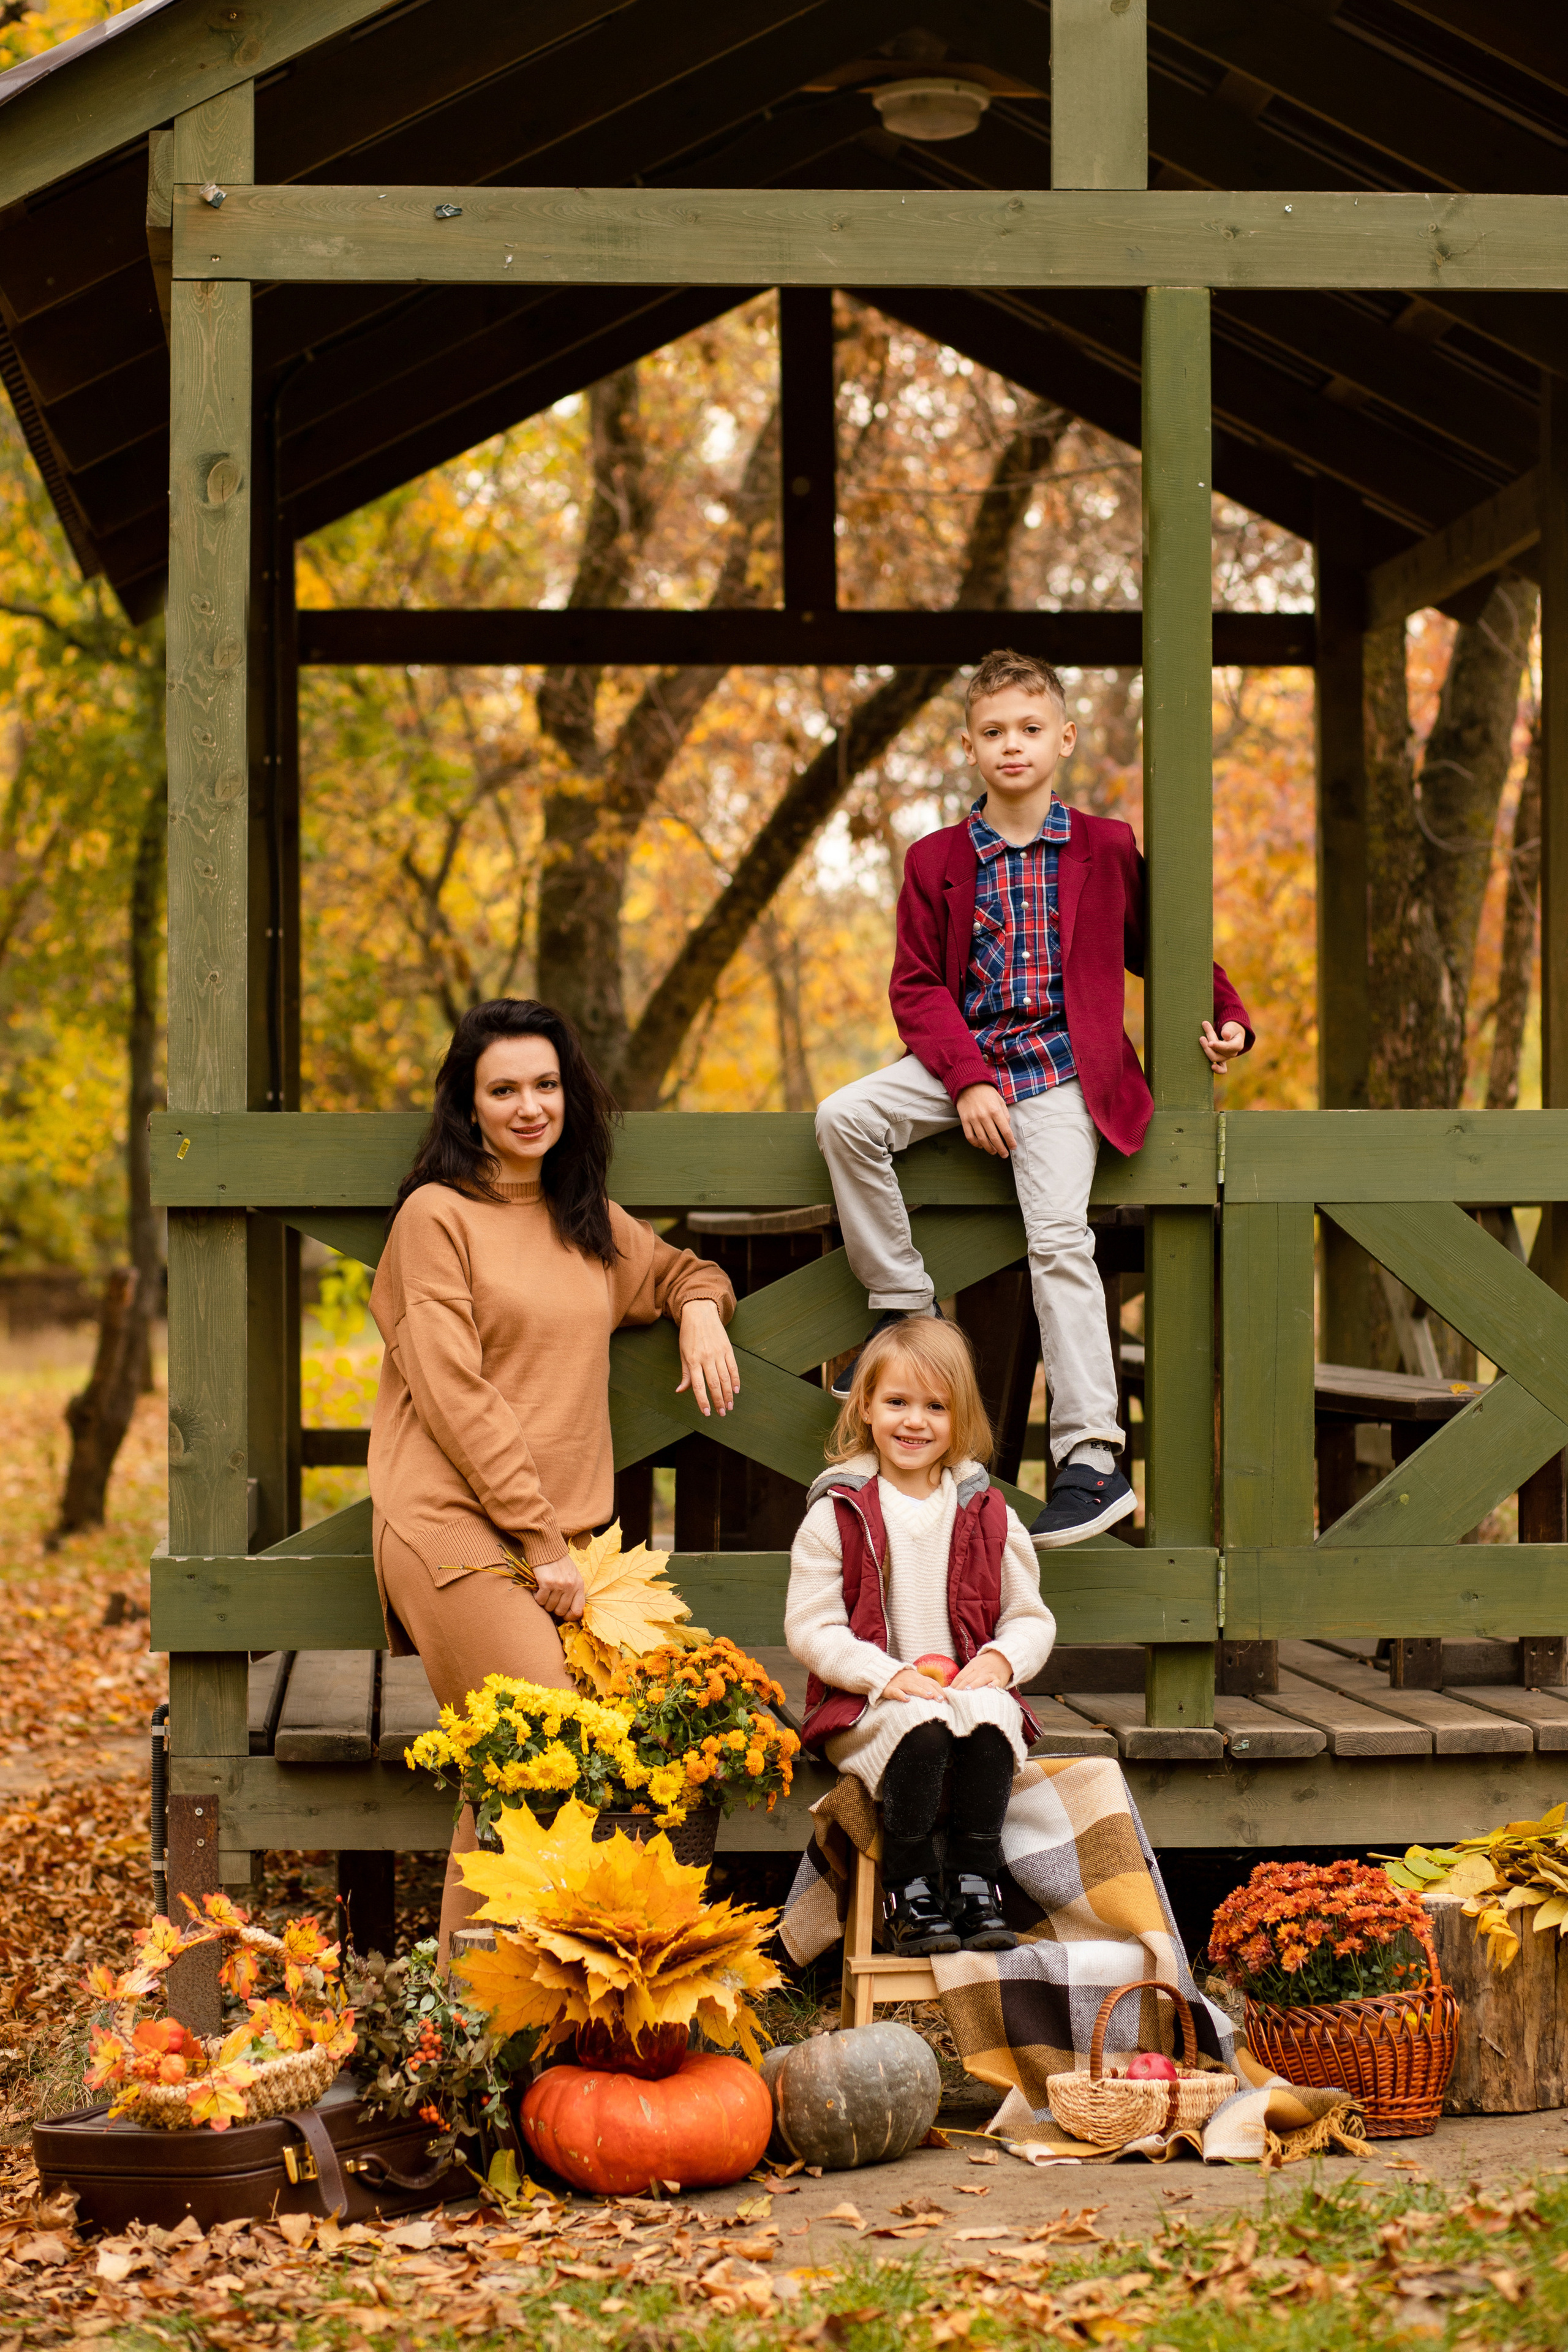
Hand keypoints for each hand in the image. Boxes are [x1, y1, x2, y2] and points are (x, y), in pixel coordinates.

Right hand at [531, 1553, 585, 1619]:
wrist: (548, 1547)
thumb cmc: (560, 1563)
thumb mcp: (573, 1575)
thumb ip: (573, 1591)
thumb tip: (569, 1611)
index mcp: (579, 1585)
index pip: (578, 1611)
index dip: (569, 1616)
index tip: (562, 1613)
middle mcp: (570, 1586)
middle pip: (561, 1611)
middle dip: (553, 1609)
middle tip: (549, 1600)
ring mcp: (559, 1585)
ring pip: (549, 1607)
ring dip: (544, 1602)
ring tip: (543, 1592)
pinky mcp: (546, 1583)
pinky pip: (540, 1600)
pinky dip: (536, 1597)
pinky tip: (537, 1589)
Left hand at [677, 1297, 739, 1416]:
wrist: (700, 1312)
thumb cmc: (688, 1335)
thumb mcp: (682, 1353)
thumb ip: (685, 1374)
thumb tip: (680, 1391)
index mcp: (692, 1360)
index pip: (698, 1386)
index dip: (703, 1401)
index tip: (707, 1413)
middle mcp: (706, 1358)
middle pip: (714, 1384)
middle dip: (718, 1401)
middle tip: (722, 1413)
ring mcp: (718, 1353)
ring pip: (725, 1378)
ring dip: (728, 1394)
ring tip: (730, 1406)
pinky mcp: (727, 1348)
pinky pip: (733, 1367)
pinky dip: (736, 1380)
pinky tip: (736, 1390)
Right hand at [881, 1665, 949, 1704]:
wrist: (882, 1673)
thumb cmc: (901, 1680)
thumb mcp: (914, 1680)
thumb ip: (925, 1685)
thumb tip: (939, 1695)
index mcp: (917, 1677)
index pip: (931, 1682)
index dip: (939, 1690)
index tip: (946, 1699)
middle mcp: (910, 1679)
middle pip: (924, 1684)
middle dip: (934, 1692)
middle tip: (941, 1700)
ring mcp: (900, 1683)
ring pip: (912, 1687)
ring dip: (921, 1691)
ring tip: (930, 1696)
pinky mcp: (890, 1689)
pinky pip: (896, 1692)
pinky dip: (902, 1695)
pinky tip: (907, 1700)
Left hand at [951, 1649, 1013, 1692]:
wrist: (1002, 1657)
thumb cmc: (984, 1664)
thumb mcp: (974, 1665)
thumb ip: (965, 1675)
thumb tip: (952, 1687)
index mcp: (972, 1666)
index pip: (961, 1676)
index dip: (954, 1684)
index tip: (948, 1693)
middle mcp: (979, 1670)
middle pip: (968, 1679)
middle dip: (960, 1687)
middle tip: (954, 1696)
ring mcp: (989, 1674)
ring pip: (980, 1679)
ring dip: (973, 1685)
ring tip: (967, 1691)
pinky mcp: (999, 1679)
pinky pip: (996, 1682)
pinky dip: (993, 1685)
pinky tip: (990, 1688)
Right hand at [956, 1082, 1015, 1156]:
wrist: (968, 1084)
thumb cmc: (987, 1093)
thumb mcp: (1000, 1100)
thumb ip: (1005, 1115)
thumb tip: (1007, 1129)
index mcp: (995, 1111)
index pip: (1005, 1130)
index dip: (1010, 1141)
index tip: (1013, 1147)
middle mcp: (984, 1116)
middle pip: (994, 1138)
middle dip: (1001, 1149)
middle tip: (1004, 1155)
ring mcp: (973, 1119)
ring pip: (982, 1139)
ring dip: (989, 1148)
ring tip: (994, 1152)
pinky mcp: (964, 1120)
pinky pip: (970, 1136)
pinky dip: (976, 1144)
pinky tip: (981, 1146)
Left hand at [1200, 1021, 1246, 1072]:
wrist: (1232, 1034)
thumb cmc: (1231, 1029)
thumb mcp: (1231, 1027)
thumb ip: (1229, 1030)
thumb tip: (1225, 1035)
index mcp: (1237, 1045)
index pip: (1227, 1047)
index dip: (1218, 1046)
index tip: (1209, 1043)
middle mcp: (1232, 1054)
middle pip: (1218, 1052)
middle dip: (1210, 1042)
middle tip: (1202, 1034)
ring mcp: (1226, 1058)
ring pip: (1214, 1057)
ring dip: (1206, 1049)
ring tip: (1201, 1038)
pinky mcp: (1221, 1061)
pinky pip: (1221, 1069)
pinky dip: (1217, 1069)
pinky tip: (1212, 1067)